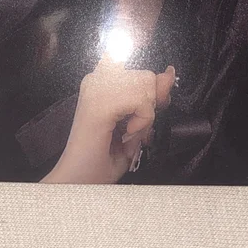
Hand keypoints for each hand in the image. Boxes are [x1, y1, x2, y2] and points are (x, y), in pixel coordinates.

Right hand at [41, 57, 175, 183]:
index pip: (137, 65)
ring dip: (145, 114)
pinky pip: (141, 101)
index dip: (150, 86)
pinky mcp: (99, 103)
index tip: (143, 112)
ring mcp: (96, 88)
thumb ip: (152, 96)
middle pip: (146, 76)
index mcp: (100, 80)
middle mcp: (96, 79)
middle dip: (150, 105)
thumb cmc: (102, 158)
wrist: (78, 183)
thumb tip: (168, 74)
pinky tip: (126, 133)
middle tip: (133, 128)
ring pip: (146, 85)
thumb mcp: (137, 121)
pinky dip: (142, 121)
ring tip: (127, 131)